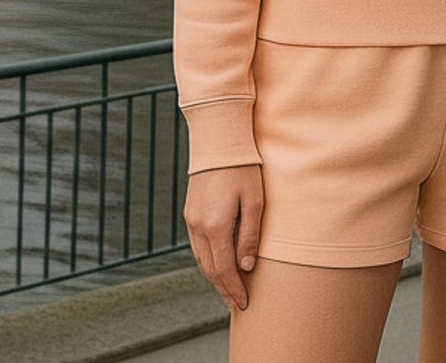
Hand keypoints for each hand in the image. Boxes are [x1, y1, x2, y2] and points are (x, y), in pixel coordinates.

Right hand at [183, 164, 263, 310]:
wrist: (218, 141)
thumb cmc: (243, 167)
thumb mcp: (255, 200)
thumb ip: (250, 236)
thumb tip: (246, 267)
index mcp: (216, 226)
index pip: (224, 269)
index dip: (234, 289)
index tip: (243, 303)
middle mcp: (198, 228)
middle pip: (210, 269)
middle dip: (224, 289)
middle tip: (237, 304)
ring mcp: (191, 221)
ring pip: (202, 259)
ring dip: (215, 277)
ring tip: (229, 289)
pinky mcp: (190, 213)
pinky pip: (198, 246)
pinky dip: (208, 261)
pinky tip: (218, 264)